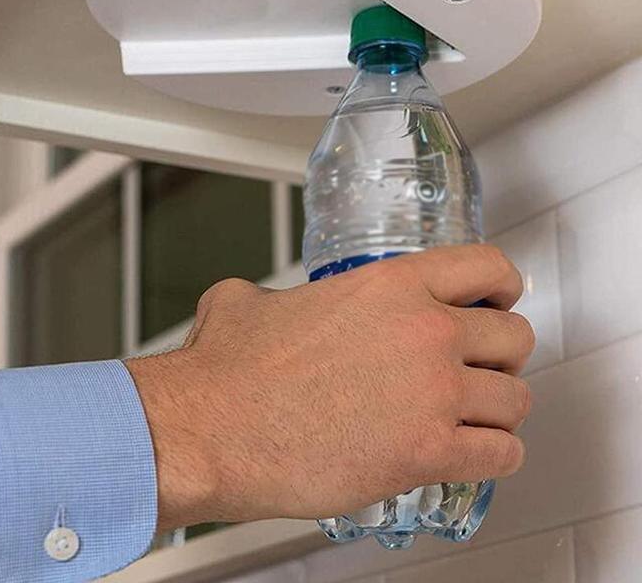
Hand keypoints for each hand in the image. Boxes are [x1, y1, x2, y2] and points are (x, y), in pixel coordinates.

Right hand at [125, 244, 534, 531]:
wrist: (210, 428)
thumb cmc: (227, 371)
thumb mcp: (249, 302)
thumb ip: (276, 297)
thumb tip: (263, 309)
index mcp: (388, 285)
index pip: (486, 267)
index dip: (502, 285)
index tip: (499, 300)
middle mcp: (422, 331)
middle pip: (514, 335)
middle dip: (501, 355)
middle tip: (480, 369)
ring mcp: (431, 392)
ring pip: (515, 399)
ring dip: (498, 410)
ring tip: (474, 419)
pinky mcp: (426, 453)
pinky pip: (501, 455)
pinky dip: (493, 457)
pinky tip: (472, 456)